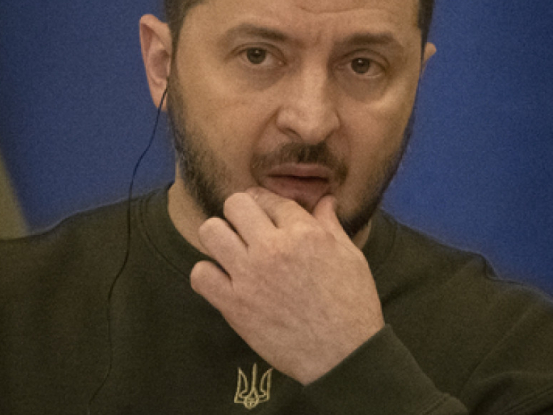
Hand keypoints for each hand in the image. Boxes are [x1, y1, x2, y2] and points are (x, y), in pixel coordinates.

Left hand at [190, 187, 384, 384]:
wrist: (344, 354)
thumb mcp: (350, 256)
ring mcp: (249, 276)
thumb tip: (325, 200)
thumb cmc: (352, 304)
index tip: (265, 213)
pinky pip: (200, 275)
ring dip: (219, 237)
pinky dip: (207, 275)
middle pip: (235, 204)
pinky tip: (223, 280)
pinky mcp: (234, 305)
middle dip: (240, 212)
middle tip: (248, 229)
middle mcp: (273, 248)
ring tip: (232, 251)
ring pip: (210, 232)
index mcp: (304, 233)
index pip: (269, 198)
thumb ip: (330, 224)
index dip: (266, 203)